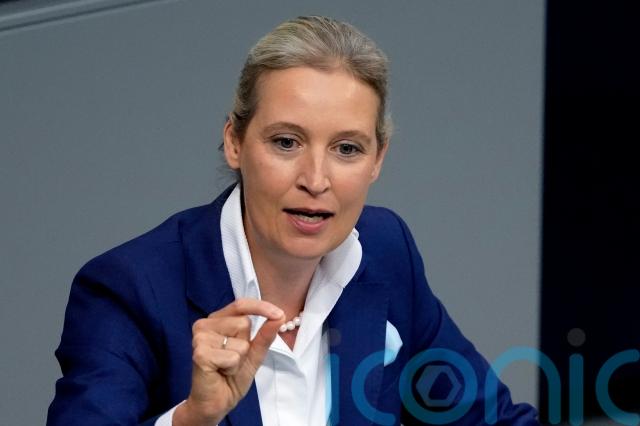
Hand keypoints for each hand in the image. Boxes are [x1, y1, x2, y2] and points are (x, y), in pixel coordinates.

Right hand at [173, 298, 284, 425]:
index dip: (261, 307)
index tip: (279, 314)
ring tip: (226, 367)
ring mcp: (200, 338)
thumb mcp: (254, 353)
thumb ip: (265, 334)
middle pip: (243, 323)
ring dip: (239, 359)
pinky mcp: (200, 353)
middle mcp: (205, 325)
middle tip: (232, 360)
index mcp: (217, 320)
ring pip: (240, 342)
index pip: (241, 304)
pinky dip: (232, 368)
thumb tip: (280, 316)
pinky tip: (220, 372)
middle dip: (246, 345)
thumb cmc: (231, 376)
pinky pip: (232, 356)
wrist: (216, 402)